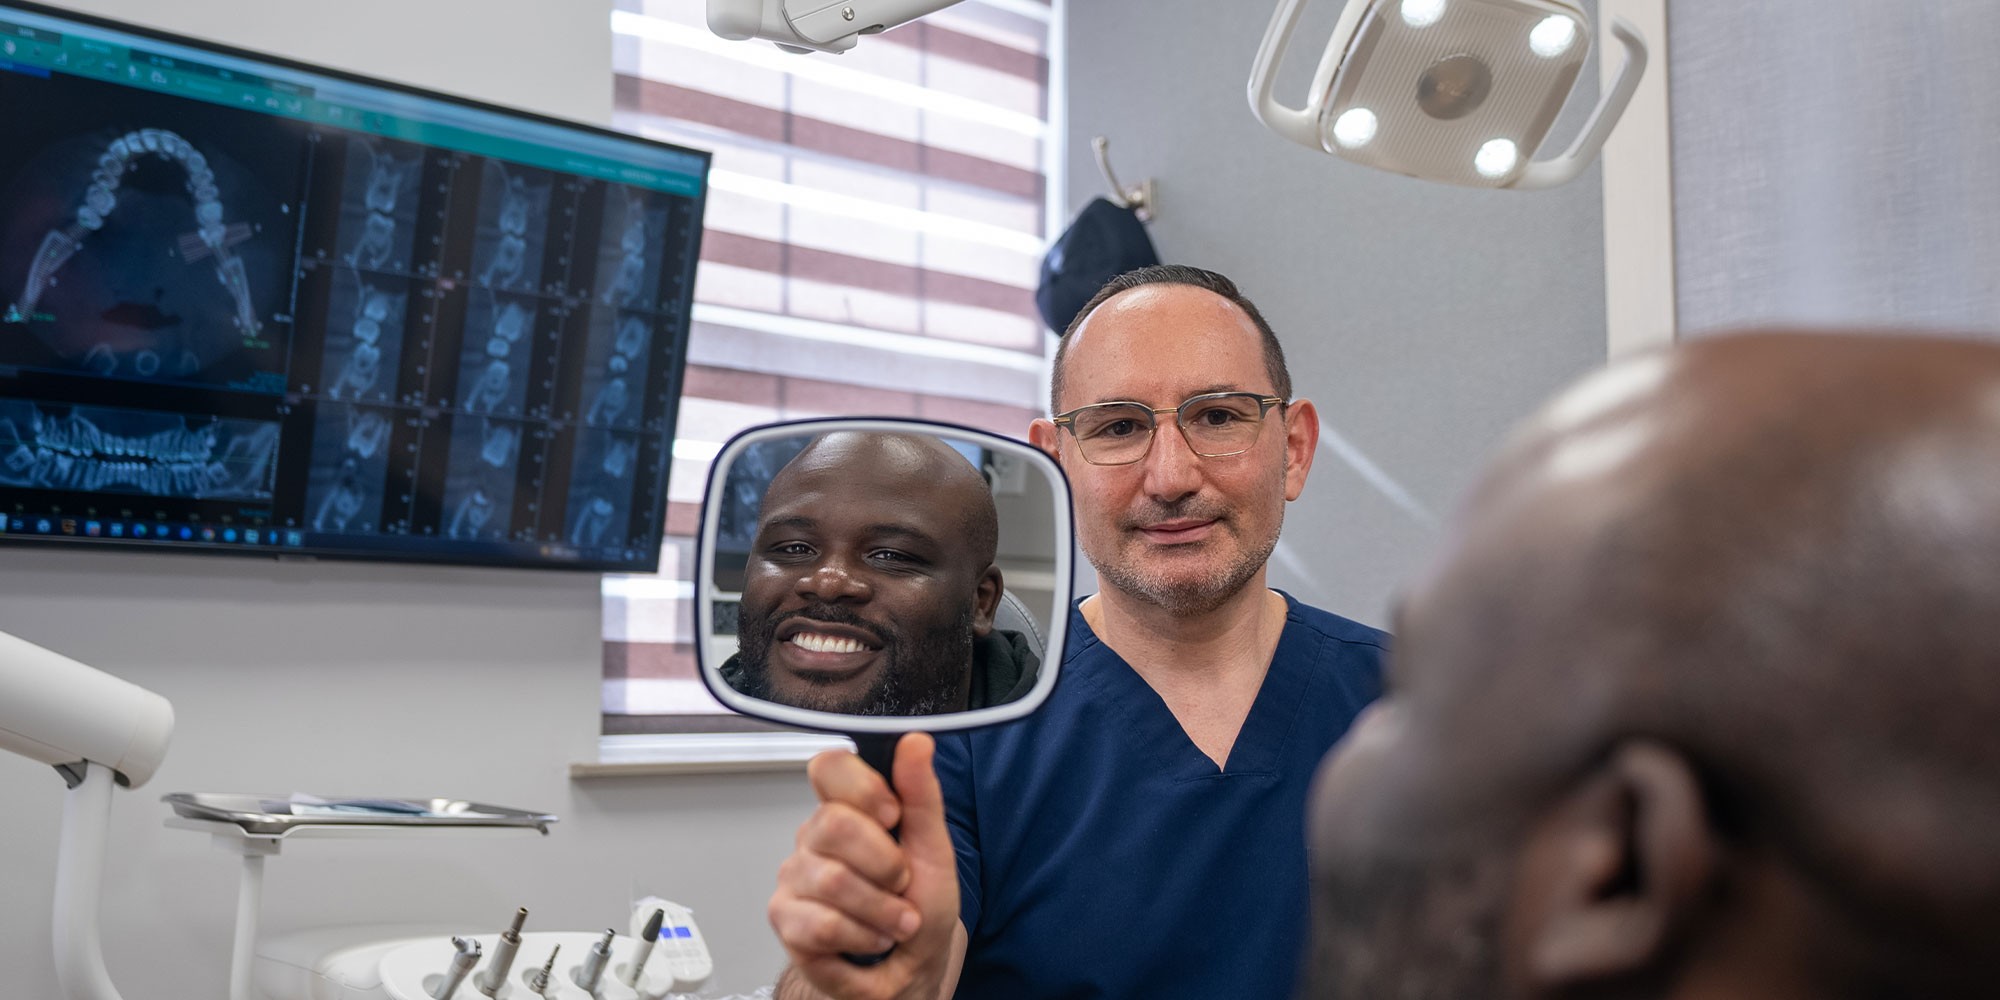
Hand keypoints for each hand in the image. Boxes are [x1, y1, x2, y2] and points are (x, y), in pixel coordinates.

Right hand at [771, 732, 960, 999]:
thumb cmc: (921, 906)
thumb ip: (921, 793)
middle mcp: (814, 836)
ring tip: (894, 920)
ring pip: (832, 880)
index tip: (893, 816)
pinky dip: (862, 937)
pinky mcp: (785, 919)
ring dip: (882, 910)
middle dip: (886, 864)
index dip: (863, 789)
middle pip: (835, 824)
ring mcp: (795, 876)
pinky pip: (822, 924)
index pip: (829, 767)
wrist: (910, 968)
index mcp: (848, 808)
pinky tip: (870, 938)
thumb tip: (916, 742)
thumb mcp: (934, 847)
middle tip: (901, 884)